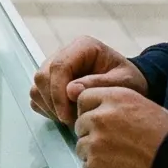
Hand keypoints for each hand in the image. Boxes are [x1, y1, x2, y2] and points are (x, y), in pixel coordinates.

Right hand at [29, 36, 147, 126]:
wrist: (129, 86)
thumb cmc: (129, 81)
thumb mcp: (124, 83)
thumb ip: (99, 84)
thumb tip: (70, 91)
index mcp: (82, 47)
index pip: (59, 66)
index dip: (58, 92)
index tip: (67, 115)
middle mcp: (65, 53)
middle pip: (43, 76)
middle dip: (54, 102)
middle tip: (72, 121)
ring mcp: (54, 66)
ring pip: (37, 86)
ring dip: (50, 106)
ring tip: (71, 118)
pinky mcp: (51, 81)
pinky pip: (37, 94)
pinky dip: (47, 108)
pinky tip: (65, 114)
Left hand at [75, 87, 167, 167]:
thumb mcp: (144, 107)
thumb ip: (116, 105)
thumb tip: (97, 109)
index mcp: (114, 98)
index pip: (84, 99)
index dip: (91, 111)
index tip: (100, 122)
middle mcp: (100, 117)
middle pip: (81, 124)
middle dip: (93, 133)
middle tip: (114, 145)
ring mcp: (95, 143)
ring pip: (82, 147)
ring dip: (95, 154)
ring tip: (120, 160)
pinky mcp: (94, 166)